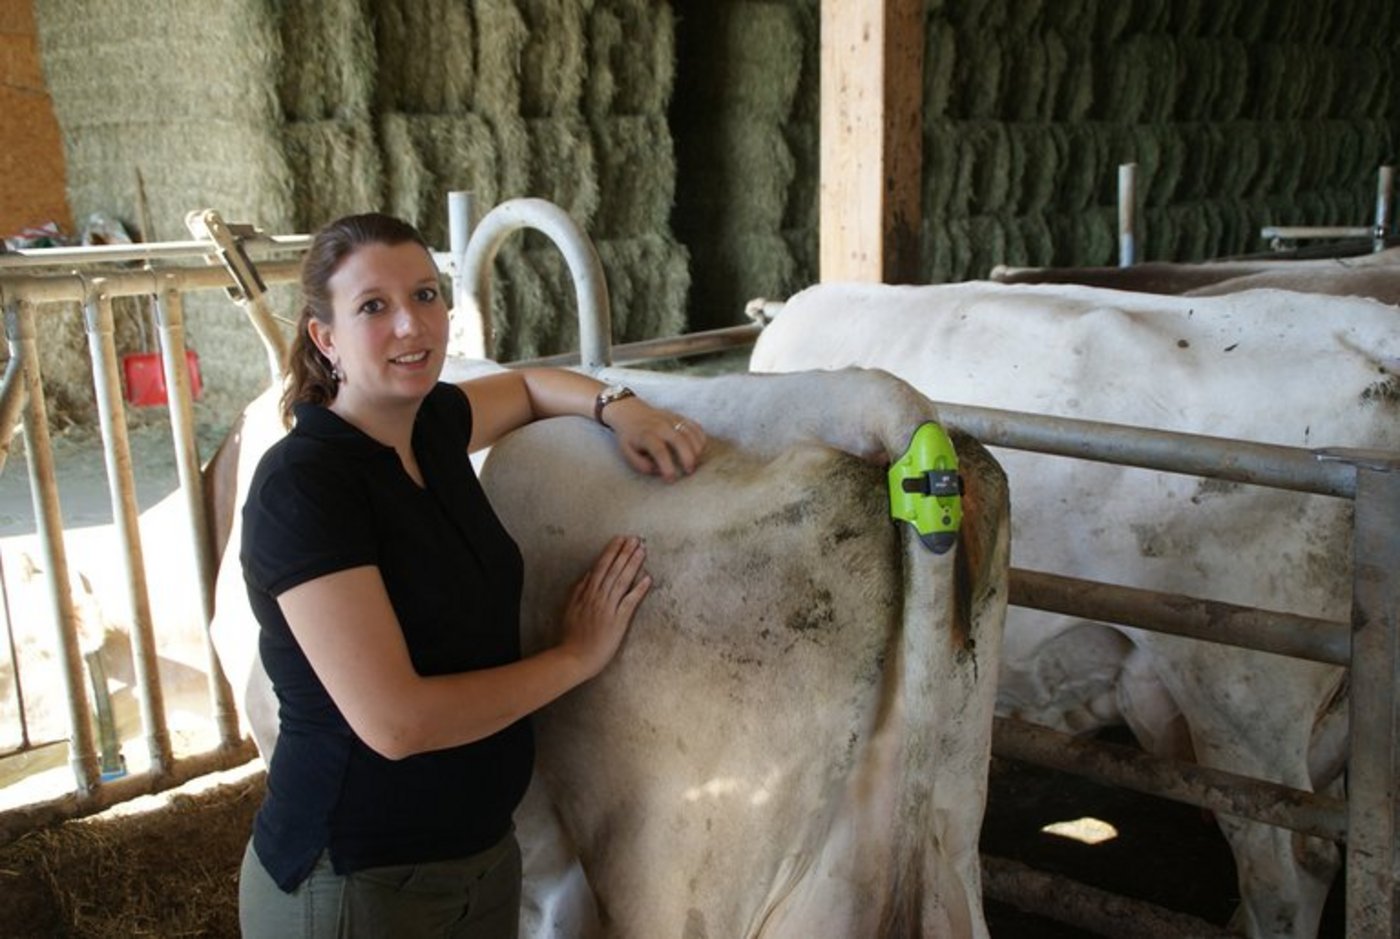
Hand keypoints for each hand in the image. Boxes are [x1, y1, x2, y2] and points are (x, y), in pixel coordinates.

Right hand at [559, 535, 651, 678]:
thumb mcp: (570, 607)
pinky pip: (630, 601)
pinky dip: (639, 589)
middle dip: (624, 552)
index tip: (620, 539)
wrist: (574, 657)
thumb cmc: (572, 635)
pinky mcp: (618, 620)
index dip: (611, 552)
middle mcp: (598, 596)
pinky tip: (648, 577)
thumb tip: (589, 573)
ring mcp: (609, 608)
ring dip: (633, 564)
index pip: (601, 566)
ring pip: (622, 580)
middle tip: (635, 538)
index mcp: (586, 592)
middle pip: (613, 569)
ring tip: (642, 550)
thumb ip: (579, 589)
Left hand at [602, 397, 706, 481]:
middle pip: (680, 440)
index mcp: (646, 435)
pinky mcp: (680, 416)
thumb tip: (658, 471)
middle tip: (689, 471)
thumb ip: (640, 464)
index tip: (671, 479)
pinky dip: (701, 438)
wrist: (630, 412)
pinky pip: (695, 426)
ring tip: (695, 462)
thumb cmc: (630, 436)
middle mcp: (660, 426)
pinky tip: (699, 450)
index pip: (659, 451)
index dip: (667, 467)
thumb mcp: (627, 452)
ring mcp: (671, 419)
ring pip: (690, 433)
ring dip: (697, 449)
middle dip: (688, 458)